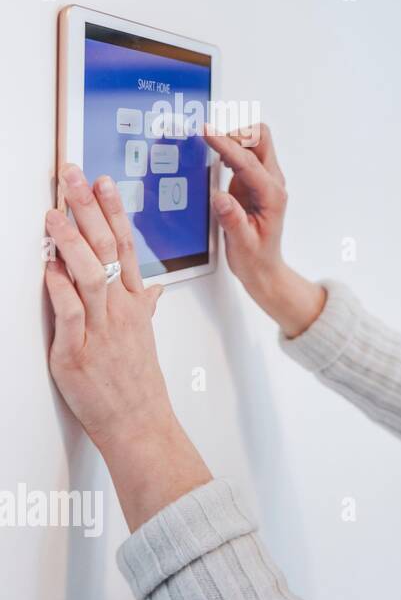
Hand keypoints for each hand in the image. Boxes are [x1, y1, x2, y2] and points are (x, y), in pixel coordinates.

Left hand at [44, 164, 211, 530]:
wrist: (139, 422)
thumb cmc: (137, 382)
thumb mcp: (144, 338)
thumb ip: (146, 306)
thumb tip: (154, 288)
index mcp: (136, 303)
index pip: (127, 245)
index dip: (114, 210)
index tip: (103, 181)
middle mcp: (122, 310)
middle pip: (109, 249)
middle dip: (88, 209)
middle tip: (73, 177)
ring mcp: (102, 329)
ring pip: (90, 275)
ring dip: (70, 241)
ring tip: (53, 213)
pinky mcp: (78, 352)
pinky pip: (70, 313)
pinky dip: (59, 288)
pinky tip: (48, 266)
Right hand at [202, 123, 323, 336]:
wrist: (263, 267)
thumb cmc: (255, 257)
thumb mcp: (241, 243)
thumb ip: (231, 220)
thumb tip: (221, 198)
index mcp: (272, 195)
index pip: (248, 161)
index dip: (226, 144)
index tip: (207, 132)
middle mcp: (272, 183)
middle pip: (261, 139)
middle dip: (237, 132)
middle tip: (209, 137)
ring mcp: (263, 180)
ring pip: (253, 143)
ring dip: (232, 138)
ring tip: (207, 142)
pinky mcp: (251, 182)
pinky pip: (242, 155)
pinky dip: (228, 148)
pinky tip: (212, 153)